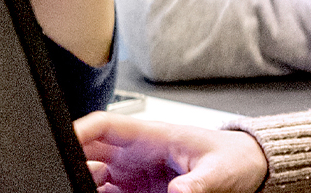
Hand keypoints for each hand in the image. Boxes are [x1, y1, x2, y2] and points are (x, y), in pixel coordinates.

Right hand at [77, 113, 267, 192]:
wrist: (248, 168)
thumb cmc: (234, 157)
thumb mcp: (219, 170)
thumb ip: (198, 182)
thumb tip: (180, 192)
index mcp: (152, 135)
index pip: (104, 125)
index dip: (78, 130)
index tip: (62, 143)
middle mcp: (136, 153)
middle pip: (90, 152)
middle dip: (75, 162)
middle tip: (71, 179)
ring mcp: (133, 174)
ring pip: (93, 177)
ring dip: (86, 185)